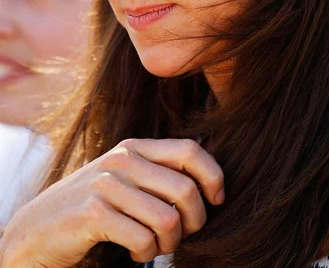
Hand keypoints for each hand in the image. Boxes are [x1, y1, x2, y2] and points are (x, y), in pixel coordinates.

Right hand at [0, 138, 224, 267]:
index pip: (190, 150)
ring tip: (157, 246)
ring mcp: (106, 184)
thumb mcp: (125, 178)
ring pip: (168, 220)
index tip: (217, 200)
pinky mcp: (93, 213)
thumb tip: (208, 182)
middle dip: (195, 221)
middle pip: (186, 190)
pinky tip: (135, 252)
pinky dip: (146, 254)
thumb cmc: (93, 205)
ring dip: (170, 244)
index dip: (213, 176)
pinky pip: (143, 240)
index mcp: (134, 147)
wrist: (37, 229)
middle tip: (182, 235)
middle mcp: (122, 159)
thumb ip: (157, 173)